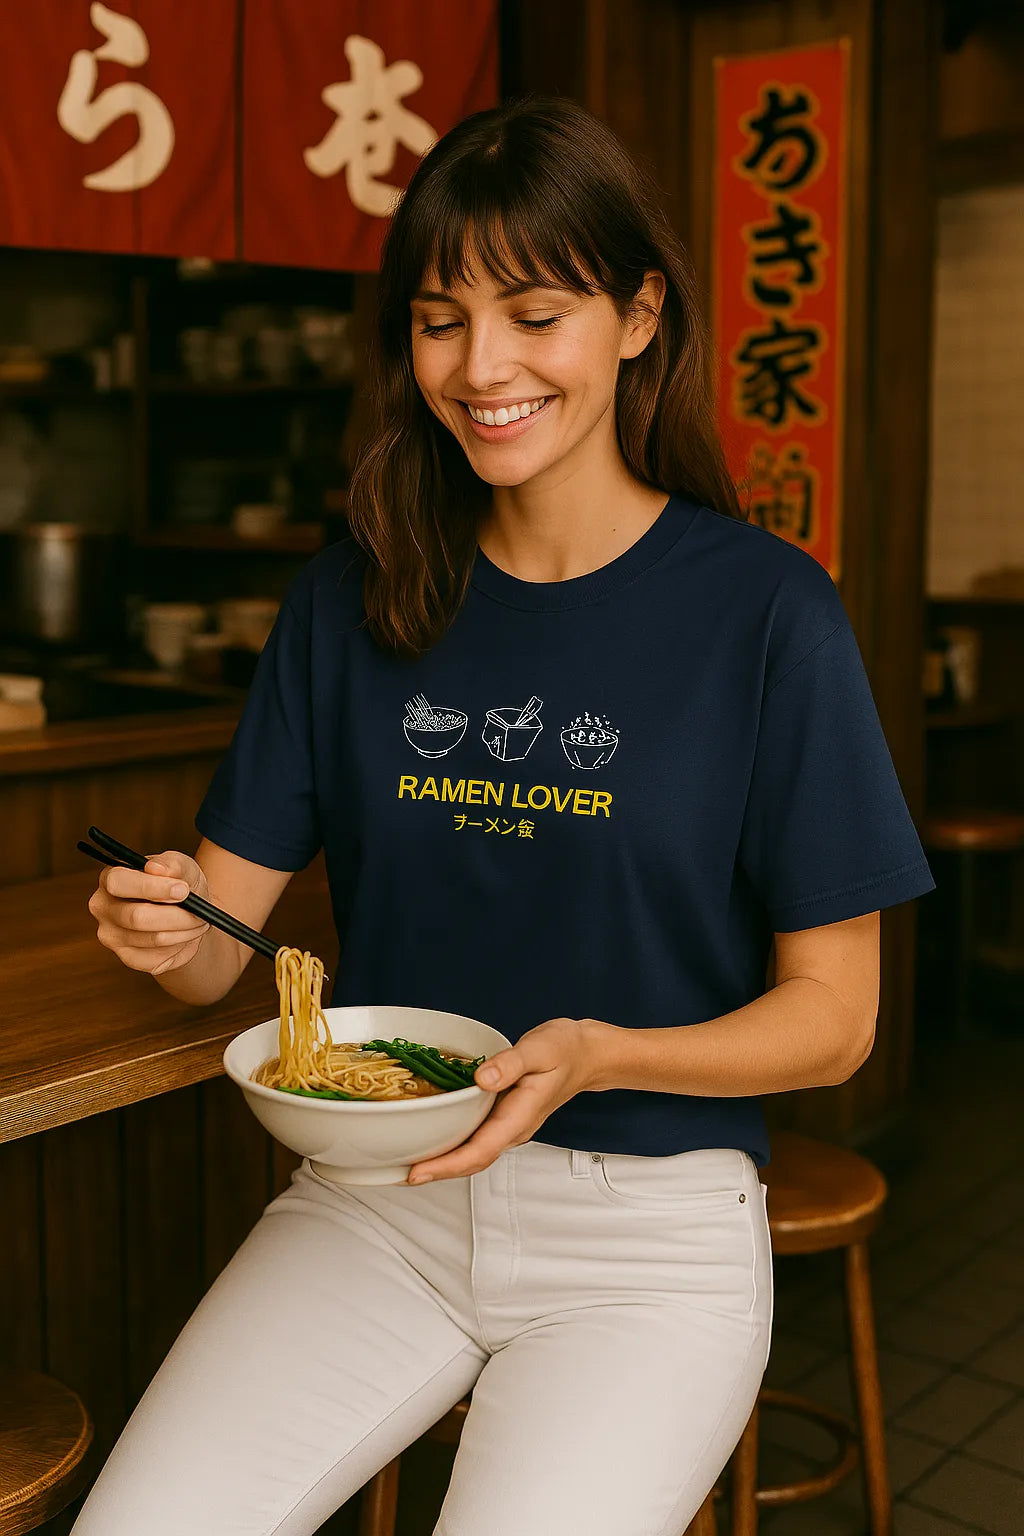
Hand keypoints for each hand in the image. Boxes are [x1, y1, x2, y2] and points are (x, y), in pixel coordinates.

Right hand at [88, 849, 210, 976]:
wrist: (190, 913)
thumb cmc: (181, 884)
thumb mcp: (183, 867)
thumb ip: (172, 864)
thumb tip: (155, 868)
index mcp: (111, 877)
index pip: (119, 883)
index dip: (152, 888)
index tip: (183, 890)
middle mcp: (104, 907)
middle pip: (137, 916)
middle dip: (178, 915)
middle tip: (201, 913)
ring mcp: (112, 935)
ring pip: (154, 938)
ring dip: (185, 931)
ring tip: (198, 922)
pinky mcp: (128, 957)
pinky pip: (159, 958)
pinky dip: (180, 947)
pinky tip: (184, 936)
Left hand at [407, 1017, 613, 1183]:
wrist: (586, 1054)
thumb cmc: (564, 1050)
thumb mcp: (540, 1049)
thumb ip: (511, 1064)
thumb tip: (482, 1079)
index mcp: (520, 1117)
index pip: (480, 1150)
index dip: (447, 1165)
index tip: (417, 1172)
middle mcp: (512, 1127)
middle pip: (472, 1160)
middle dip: (438, 1170)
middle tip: (400, 1173)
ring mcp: (509, 1124)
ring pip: (473, 1152)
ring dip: (444, 1161)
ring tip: (409, 1162)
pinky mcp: (504, 1116)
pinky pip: (476, 1137)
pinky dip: (453, 1143)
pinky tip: (435, 1135)